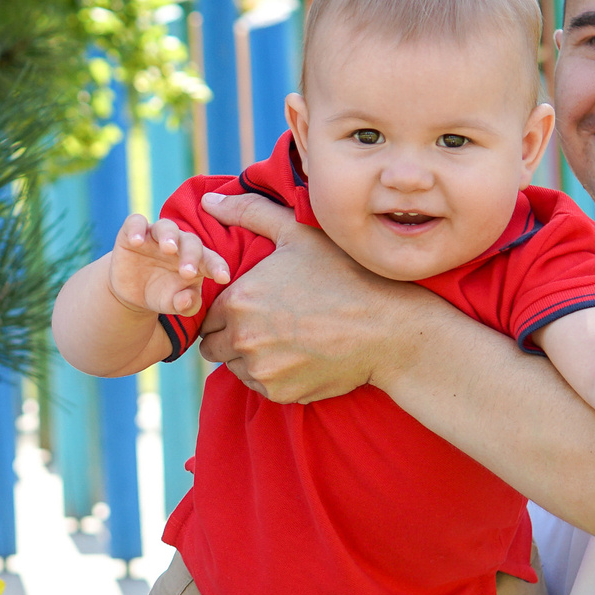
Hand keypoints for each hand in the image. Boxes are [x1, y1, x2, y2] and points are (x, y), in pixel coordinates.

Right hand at [106, 214, 231, 317]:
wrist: (132, 292)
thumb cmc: (162, 294)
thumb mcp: (174, 303)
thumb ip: (186, 304)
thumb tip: (186, 300)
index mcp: (197, 260)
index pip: (211, 259)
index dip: (217, 267)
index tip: (223, 278)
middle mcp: (180, 243)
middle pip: (191, 241)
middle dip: (191, 256)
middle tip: (187, 273)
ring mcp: (157, 235)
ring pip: (166, 226)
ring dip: (169, 236)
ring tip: (168, 249)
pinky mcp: (133, 232)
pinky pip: (136, 223)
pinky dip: (137, 229)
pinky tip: (136, 241)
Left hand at [194, 191, 420, 402]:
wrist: (387, 329)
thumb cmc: (344, 275)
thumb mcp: (298, 234)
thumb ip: (248, 213)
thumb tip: (209, 200)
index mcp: (238, 300)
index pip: (207, 313)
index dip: (226, 309)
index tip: (252, 304)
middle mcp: (242, 340)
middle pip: (214, 345)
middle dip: (232, 334)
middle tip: (268, 322)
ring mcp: (261, 371)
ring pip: (236, 367)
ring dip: (250, 356)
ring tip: (286, 338)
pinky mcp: (280, 394)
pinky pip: (260, 386)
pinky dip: (272, 375)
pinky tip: (299, 356)